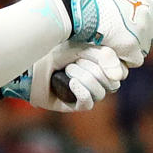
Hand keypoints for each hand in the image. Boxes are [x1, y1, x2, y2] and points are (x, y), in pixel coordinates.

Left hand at [7, 44, 126, 111]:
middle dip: (94, 69)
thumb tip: (119, 77)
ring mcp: (85, 94)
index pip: (120, 72)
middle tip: (75, 61)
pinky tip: (71, 83)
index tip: (95, 53)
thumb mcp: (85, 46)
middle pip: (112, 83)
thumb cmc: (56, 50)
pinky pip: (87, 104)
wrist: (32, 59)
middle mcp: (96, 82)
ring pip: (100, 93)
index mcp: (101, 67)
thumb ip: (106, 56)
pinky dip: (81, 91)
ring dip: (84, 78)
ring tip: (68, 70)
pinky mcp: (72, 105)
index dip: (111, 64)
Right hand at [59, 0, 152, 66]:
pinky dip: (124, 59)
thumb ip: (133, 2)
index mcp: (147, 2)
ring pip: (143, 51)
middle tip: (123, 37)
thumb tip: (140, 8)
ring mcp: (141, 34)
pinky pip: (134, 60)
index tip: (144, 28)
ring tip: (112, 43)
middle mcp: (149, 18)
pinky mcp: (131, 48)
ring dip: (131, 50)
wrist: (78, 8)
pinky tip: (110, 50)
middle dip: (142, 39)